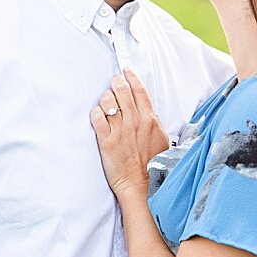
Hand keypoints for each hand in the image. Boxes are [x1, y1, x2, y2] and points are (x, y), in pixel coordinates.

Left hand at [89, 68, 169, 198]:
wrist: (142, 184)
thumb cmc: (152, 164)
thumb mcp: (161, 139)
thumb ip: (153, 122)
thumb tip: (148, 111)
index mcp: (150, 120)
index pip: (140, 91)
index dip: (131, 78)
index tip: (126, 71)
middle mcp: (135, 122)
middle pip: (122, 91)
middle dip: (116, 82)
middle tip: (113, 81)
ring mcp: (120, 130)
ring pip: (108, 102)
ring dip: (105, 97)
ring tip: (106, 101)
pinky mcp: (106, 141)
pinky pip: (97, 118)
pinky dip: (95, 113)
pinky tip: (97, 114)